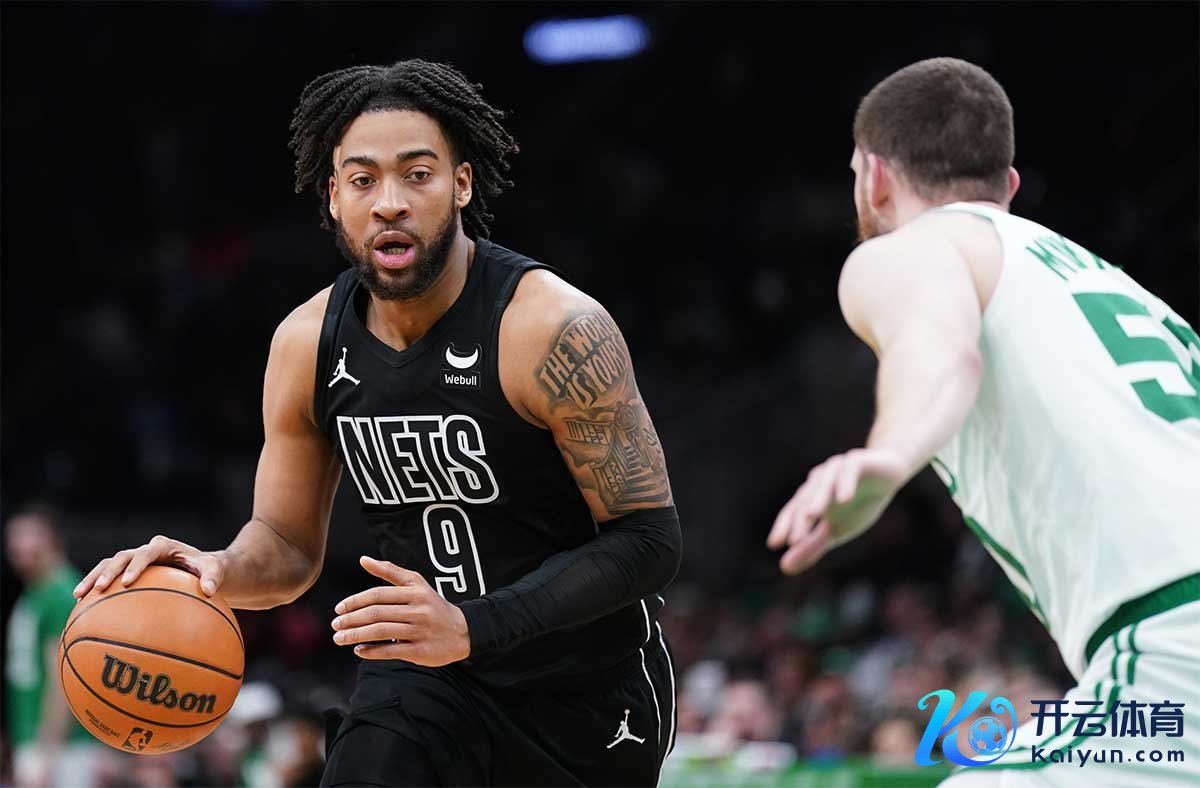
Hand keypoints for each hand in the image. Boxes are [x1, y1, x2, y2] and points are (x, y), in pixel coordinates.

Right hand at [74, 535, 226, 597]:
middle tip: (100, 589)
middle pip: (121, 557)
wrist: (202, 569)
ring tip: (79, 596)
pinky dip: (96, 591)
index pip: (146, 553)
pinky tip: (82, 610)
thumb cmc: (209, 569)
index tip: (128, 581)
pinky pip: (109, 581)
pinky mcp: (128, 572)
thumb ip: (213, 577)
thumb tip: (208, 591)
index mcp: (164, 546)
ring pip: (108, 566)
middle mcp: (146, 551)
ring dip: (93, 578)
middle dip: (108, 572)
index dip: (136, 565)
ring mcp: (134, 562)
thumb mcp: (216, 570)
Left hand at [331, 556, 470, 666]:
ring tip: (340, 638)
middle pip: (377, 614)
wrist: (462, 631)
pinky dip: (372, 651)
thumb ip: (389, 571)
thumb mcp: (416, 584)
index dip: (355, 601)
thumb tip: (363, 559)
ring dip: (356, 636)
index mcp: (415, 592)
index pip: (378, 594)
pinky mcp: (421, 651)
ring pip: (381, 632)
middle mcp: (418, 610)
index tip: (339, 609)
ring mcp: (420, 631)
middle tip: (335, 625)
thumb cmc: (433, 605)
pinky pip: (391, 651)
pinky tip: (359, 650)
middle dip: (351, 620)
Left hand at [767, 448, 906, 575]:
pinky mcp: (858, 460)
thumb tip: (784, 568)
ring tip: (811, 515)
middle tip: (795, 541)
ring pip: (824, 483)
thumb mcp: (836, 529)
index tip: (774, 545)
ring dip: (818, 498)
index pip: (793, 511)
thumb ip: (812, 546)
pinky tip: (845, 499)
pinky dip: (846, 484)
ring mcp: (837, 467)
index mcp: (811, 495)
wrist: (890, 473)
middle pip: (806, 500)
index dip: (783, 527)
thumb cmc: (859, 502)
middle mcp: (820, 480)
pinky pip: (849, 471)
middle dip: (800, 520)